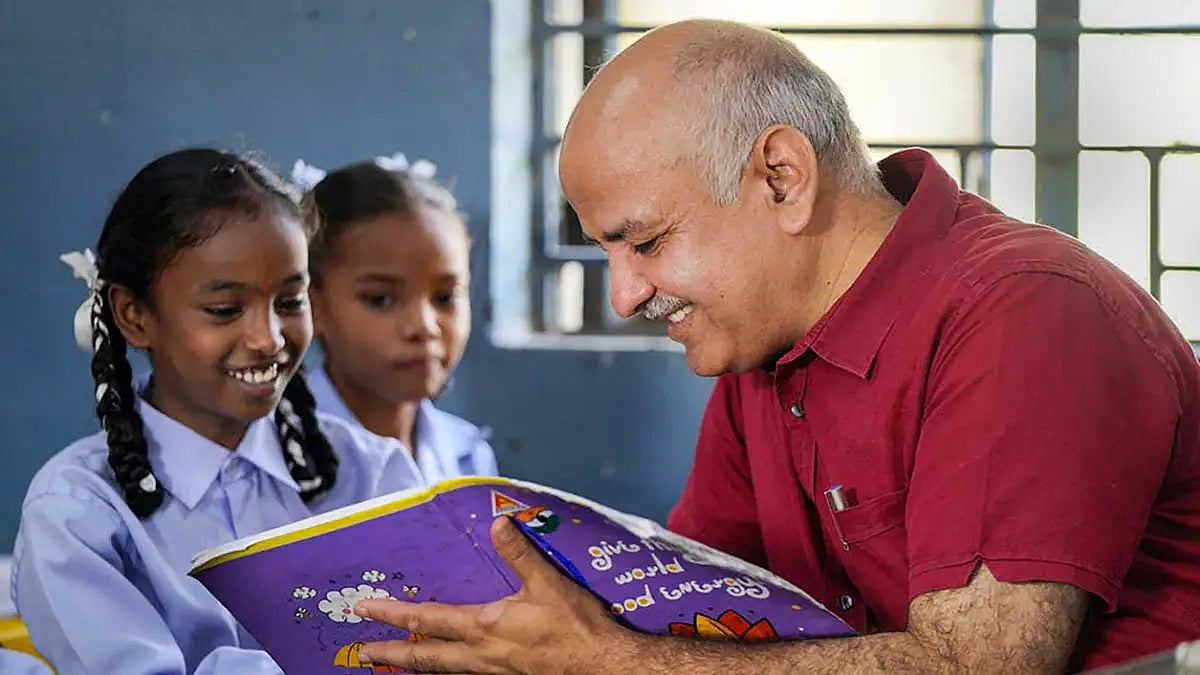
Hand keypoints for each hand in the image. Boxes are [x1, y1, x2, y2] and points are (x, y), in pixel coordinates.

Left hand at [354, 516, 638, 673]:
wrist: (603, 668)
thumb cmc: (576, 628)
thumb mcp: (549, 583)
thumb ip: (521, 553)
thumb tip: (499, 523)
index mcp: (484, 627)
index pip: (425, 620)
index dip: (392, 614)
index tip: (364, 609)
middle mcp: (480, 656)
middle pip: (423, 657)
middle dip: (390, 653)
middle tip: (362, 653)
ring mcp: (492, 673)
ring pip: (442, 673)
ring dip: (415, 667)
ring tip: (394, 665)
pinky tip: (449, 671)